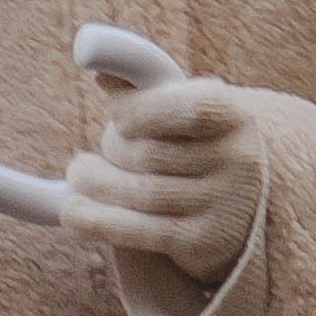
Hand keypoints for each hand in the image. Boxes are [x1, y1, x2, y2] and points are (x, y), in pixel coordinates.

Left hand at [60, 72, 265, 293]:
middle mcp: (238, 161)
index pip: (191, 109)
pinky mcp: (204, 243)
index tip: (115, 114)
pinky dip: (97, 221)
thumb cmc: (198, 142)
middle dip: (112, 148)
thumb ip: (150, 87)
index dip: (143, 109)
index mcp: (235, 116)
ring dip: (96, 184)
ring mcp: (224, 206)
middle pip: (153, 153)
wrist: (242, 205)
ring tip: (78, 175)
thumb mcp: (187, 107)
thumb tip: (102, 72)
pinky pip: (139, 232)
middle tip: (93, 154)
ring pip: (141, 193)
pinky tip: (73, 213)